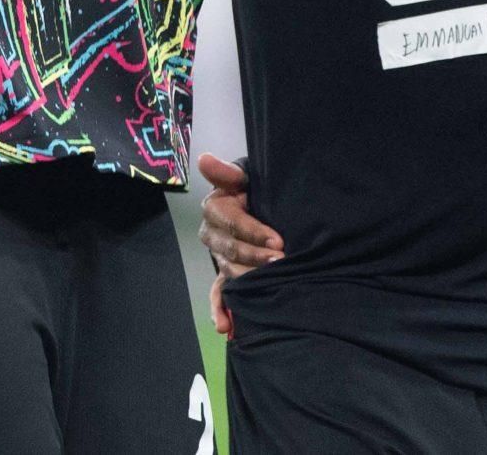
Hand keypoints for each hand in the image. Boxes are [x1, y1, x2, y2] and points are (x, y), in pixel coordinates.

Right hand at [197, 151, 283, 334]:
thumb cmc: (251, 188)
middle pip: (231, 250)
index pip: (232, 222)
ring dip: (249, 281)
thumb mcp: (242, 176)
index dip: (254, 231)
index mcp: (214, 209)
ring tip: (271, 287)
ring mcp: (218, 256)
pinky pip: (218, 294)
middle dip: (257, 257)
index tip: (278, 240)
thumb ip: (227, 172)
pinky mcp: (224, 274)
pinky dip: (219, 311)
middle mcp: (212, 234)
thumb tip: (205, 159)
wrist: (255, 201)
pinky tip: (225, 327)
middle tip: (282, 261)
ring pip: (230, 272)